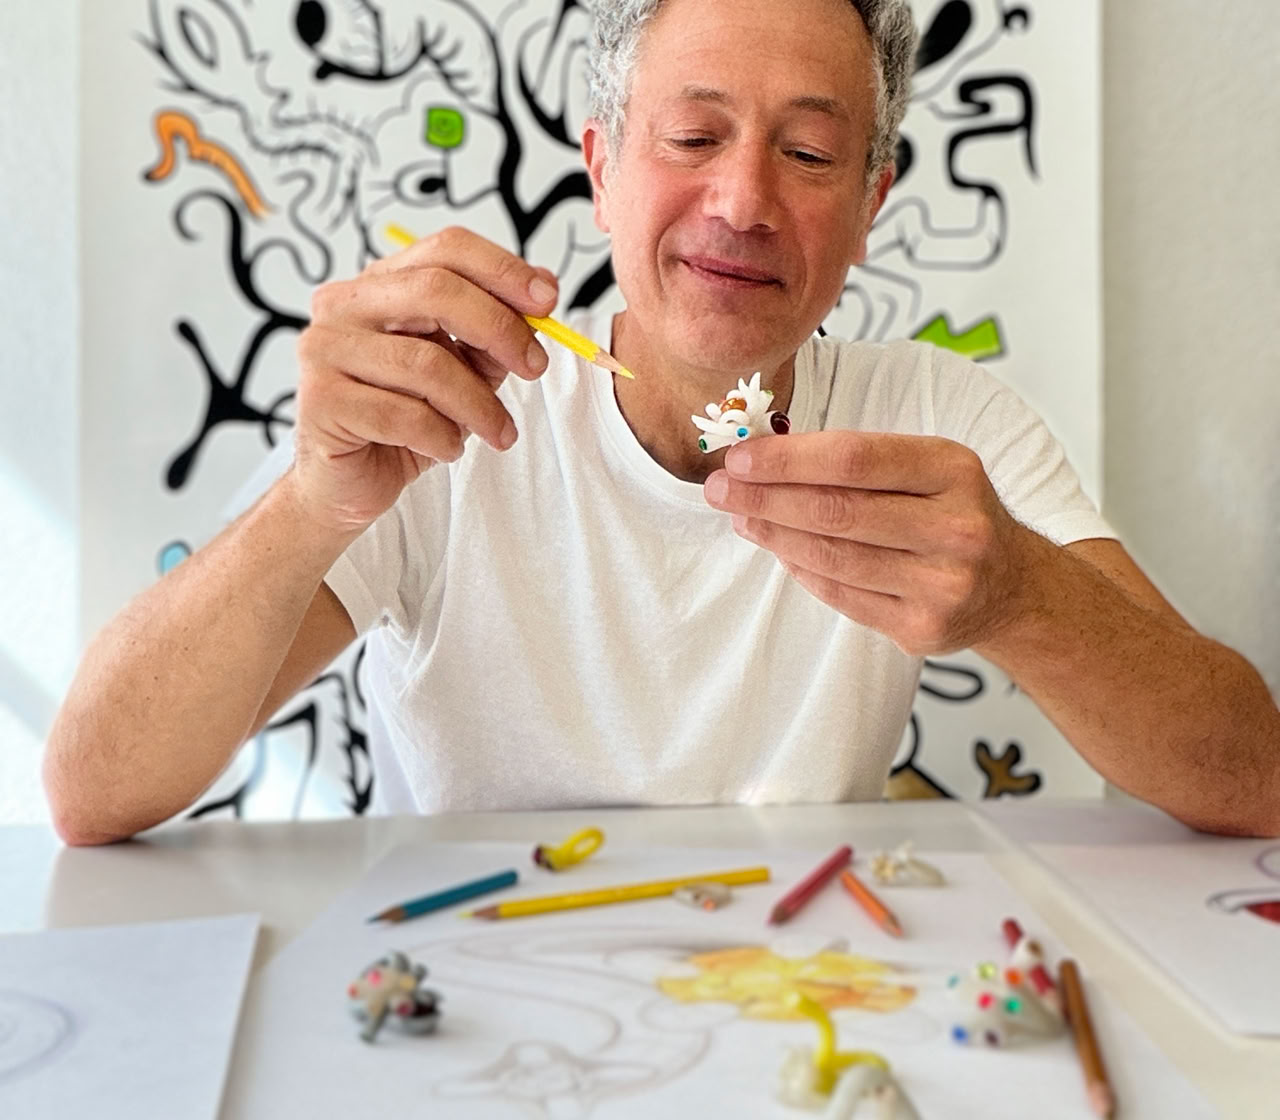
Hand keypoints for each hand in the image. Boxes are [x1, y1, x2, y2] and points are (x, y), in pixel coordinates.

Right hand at [293, 226, 558, 532]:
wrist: (350, 484)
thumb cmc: (406, 422)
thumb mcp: (464, 370)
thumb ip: (494, 331)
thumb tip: (545, 288)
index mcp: (379, 284)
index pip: (445, 249)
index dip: (503, 270)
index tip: (548, 302)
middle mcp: (343, 306)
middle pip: (435, 291)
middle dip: (499, 329)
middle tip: (536, 368)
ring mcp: (324, 350)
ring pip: (426, 363)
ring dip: (478, 404)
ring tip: (499, 432)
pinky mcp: (320, 401)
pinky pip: (403, 415)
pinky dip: (442, 437)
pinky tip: (448, 449)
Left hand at [703, 430, 1045, 655]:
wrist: (1015, 587)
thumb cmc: (955, 513)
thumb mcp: (931, 468)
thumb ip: (860, 460)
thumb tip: (765, 455)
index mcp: (954, 469)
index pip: (853, 458)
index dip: (788, 459)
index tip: (741, 457)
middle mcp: (956, 527)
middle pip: (837, 511)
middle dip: (766, 498)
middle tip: (719, 488)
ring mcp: (944, 584)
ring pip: (833, 558)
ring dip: (774, 536)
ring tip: (740, 517)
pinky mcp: (924, 628)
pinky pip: (842, 595)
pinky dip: (802, 570)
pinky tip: (778, 550)